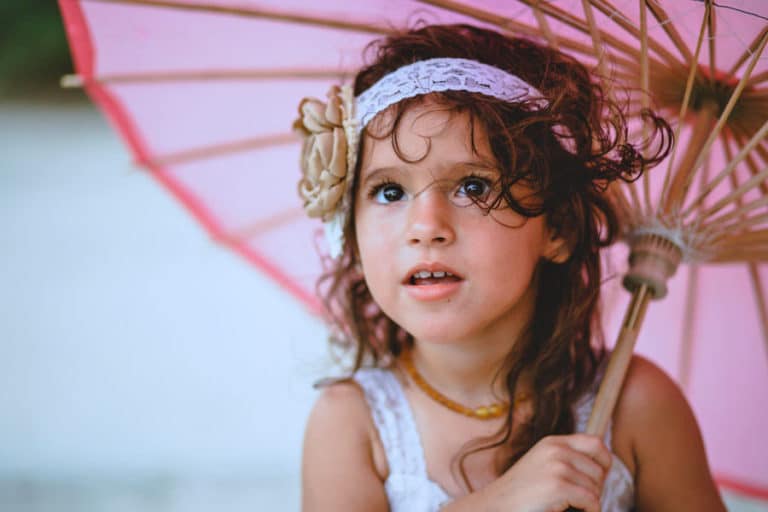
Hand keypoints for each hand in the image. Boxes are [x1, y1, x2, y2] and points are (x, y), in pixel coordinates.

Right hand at [473, 434, 611, 511]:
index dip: (604, 463)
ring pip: (596, 488)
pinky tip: (569, 511)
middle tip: (579, 499)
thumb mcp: (543, 465)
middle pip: (600, 469)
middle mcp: (556, 450)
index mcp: (553, 443)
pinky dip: (587, 511)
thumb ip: (566, 459)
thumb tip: (604, 466)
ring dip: (590, 502)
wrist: (496, 506)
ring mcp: (557, 467)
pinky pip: (591, 501)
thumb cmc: (521, 493)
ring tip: (569, 505)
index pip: (596, 443)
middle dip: (596, 488)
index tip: (595, 480)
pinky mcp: (557, 486)